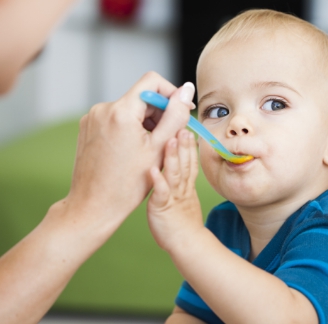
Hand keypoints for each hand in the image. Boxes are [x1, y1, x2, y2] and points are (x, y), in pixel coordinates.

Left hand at [64, 72, 194, 230]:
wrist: (94, 206)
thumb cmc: (127, 184)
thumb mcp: (160, 148)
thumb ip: (175, 116)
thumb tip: (187, 90)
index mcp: (121, 111)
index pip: (152, 81)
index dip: (172, 94)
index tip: (181, 112)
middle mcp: (103, 109)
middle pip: (141, 95)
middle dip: (159, 112)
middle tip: (167, 138)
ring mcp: (92, 117)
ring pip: (129, 107)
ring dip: (146, 121)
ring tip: (150, 148)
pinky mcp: (88, 127)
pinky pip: (116, 117)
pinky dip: (130, 127)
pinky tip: (134, 150)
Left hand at [147, 129, 202, 252]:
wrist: (185, 242)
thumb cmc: (179, 218)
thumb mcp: (184, 192)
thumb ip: (183, 173)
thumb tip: (179, 156)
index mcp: (185, 181)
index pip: (189, 157)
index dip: (189, 143)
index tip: (187, 127)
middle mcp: (180, 185)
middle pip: (184, 161)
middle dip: (184, 143)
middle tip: (184, 125)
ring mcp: (172, 195)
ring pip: (174, 172)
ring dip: (173, 156)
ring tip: (170, 140)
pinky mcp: (162, 206)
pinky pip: (160, 192)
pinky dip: (157, 180)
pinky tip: (152, 170)